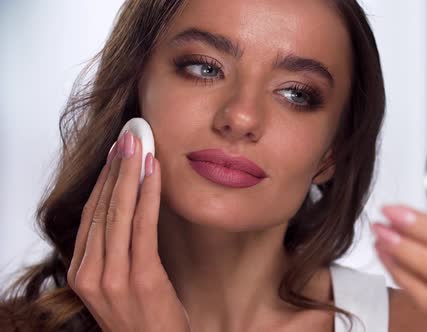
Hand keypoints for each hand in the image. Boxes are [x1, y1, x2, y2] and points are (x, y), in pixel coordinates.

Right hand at [67, 131, 190, 331]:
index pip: (90, 215)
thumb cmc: (141, 319)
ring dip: (130, 173)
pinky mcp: (141, 277)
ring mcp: (113, 277)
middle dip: (116, 167)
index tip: (115, 152)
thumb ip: (112, 254)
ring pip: (119, 212)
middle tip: (129, 135)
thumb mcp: (116, 286)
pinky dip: (148, 194)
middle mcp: (91, 273)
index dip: (103, 179)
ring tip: (140, 144)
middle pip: (102, 208)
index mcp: (82, 273)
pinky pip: (143, 226)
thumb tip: (126, 211)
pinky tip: (154, 172)